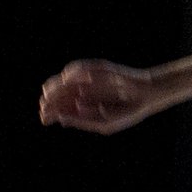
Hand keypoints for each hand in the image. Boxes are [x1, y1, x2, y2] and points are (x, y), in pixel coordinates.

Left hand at [38, 60, 163, 133]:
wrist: (147, 94)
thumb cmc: (127, 111)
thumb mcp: (104, 124)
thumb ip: (84, 121)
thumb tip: (62, 119)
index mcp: (82, 106)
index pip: (58, 108)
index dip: (49, 113)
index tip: (44, 119)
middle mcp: (83, 91)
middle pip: (57, 94)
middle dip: (49, 102)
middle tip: (45, 108)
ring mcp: (89, 79)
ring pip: (63, 80)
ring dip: (55, 88)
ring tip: (51, 96)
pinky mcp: (97, 67)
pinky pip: (80, 67)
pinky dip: (72, 74)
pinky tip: (68, 82)